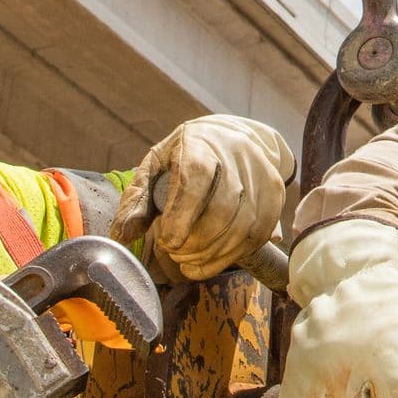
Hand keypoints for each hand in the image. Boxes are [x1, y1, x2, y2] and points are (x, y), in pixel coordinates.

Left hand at [114, 115, 294, 278]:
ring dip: (214, 254)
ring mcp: (261, 174)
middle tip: (175, 253)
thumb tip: (122, 235)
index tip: (167, 242)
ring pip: (243, 226)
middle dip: (196, 242)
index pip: (198, 178)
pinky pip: (258, 234)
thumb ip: (137, 200)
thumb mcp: (154, 167)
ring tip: (189, 260)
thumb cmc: (183, 155)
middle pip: (224, 208)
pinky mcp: (275, 194)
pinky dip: (232, 255)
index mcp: (200, 143)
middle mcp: (237, 154)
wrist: (229, 137)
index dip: (183, 216)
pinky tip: (211, 260)